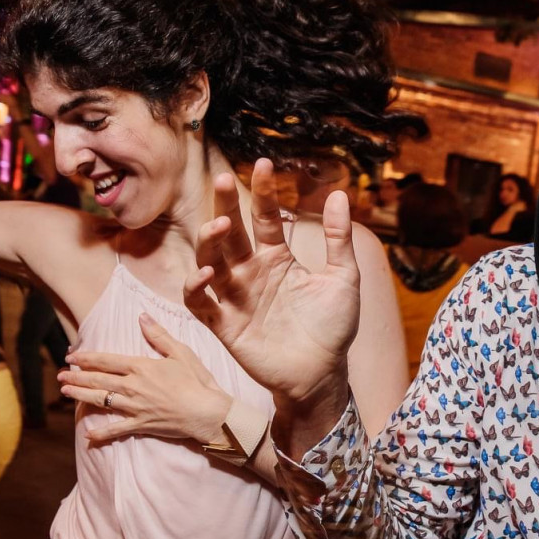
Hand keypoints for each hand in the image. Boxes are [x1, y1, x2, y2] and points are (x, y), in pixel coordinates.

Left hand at [58, 312, 231, 444]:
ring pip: (101, 401)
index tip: (71, 356)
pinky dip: (102, 434)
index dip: (86, 358)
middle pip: (98, 380)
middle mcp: (133, 386)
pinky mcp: (141, 424)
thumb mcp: (180, 352)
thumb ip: (158, 335)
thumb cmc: (197, 380)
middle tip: (59, 376)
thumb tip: (142, 316)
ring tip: (65, 393)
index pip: (107, 360)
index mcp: (141, 367)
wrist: (207, 412)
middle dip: (76, 377)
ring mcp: (135, 407)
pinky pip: (117, 429)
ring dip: (81, 397)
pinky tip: (88, 436)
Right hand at [184, 159, 358, 415]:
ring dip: (209, 243)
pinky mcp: (225, 326)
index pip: (264, 218)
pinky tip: (205, 273)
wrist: (323, 375)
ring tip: (219, 226)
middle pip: (230, 233)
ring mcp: (236, 299)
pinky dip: (195, 288)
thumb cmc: (334, 328)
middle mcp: (251, 274)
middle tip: (222, 179)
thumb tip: (338, 194)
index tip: (264, 164)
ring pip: (210, 262)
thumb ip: (338, 239)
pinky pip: (201, 304)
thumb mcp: (343, 279)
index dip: (262, 192)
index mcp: (278, 259)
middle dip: (224, 206)